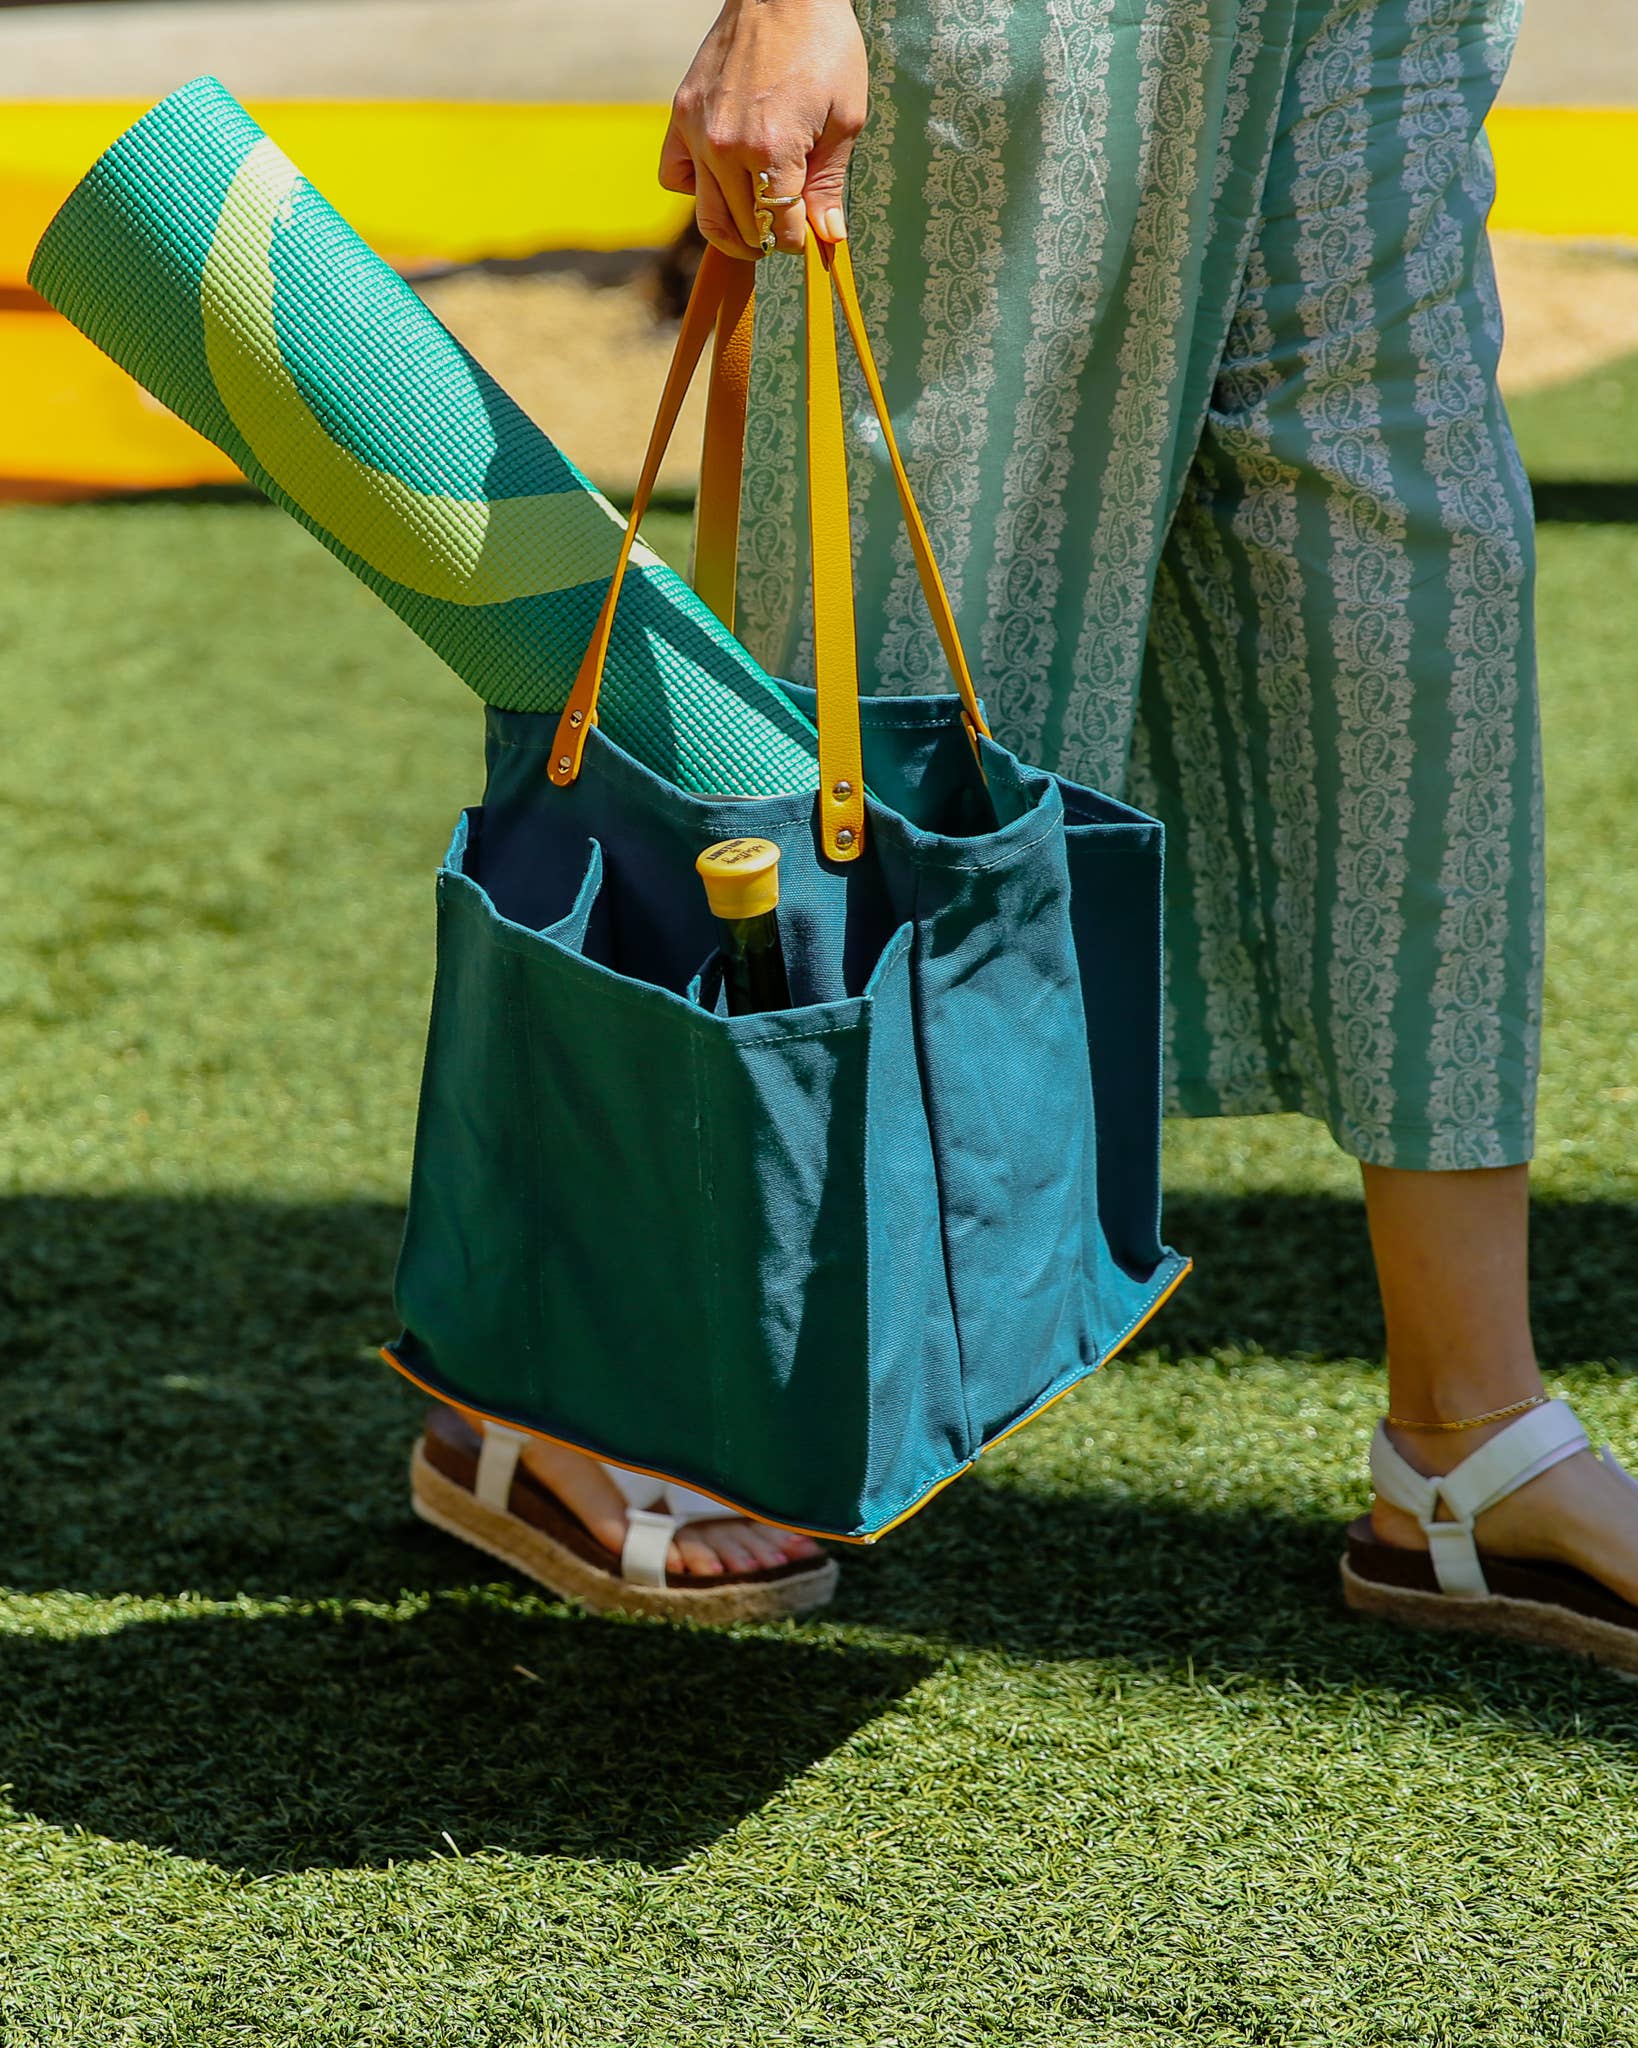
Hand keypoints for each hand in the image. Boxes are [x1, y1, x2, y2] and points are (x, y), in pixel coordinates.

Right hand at [659, 0, 868, 260]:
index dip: (798, 240)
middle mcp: (727, 147)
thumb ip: (830, 183)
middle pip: (743, 229)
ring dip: (734, 230)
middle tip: (786, 228)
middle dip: (769, 238)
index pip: (779, 229)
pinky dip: (694, 189)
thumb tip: (828, 236)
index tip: (808, 231)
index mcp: (773, 149)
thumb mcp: (846, 118)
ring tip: (756, 222)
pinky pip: (675, 175)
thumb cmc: (823, 47)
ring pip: (707, 215)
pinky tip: (722, 178)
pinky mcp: (681, 115)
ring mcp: (698, 132)